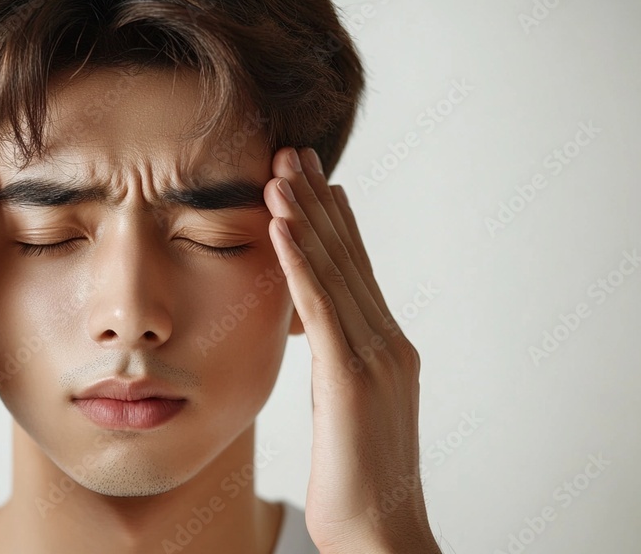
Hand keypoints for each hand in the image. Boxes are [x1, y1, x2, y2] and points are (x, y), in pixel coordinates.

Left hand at [263, 147, 438, 553]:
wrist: (382, 532)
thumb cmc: (358, 479)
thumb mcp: (345, 409)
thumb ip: (336, 365)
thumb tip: (316, 337)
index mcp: (386, 348)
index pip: (356, 271)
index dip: (334, 222)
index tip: (314, 181)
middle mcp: (387, 342)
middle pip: (348, 258)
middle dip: (318, 202)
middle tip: (295, 152)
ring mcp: (376, 357)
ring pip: (334, 272)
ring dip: (305, 216)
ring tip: (282, 170)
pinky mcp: (352, 378)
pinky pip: (320, 307)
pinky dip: (299, 261)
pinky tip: (281, 225)